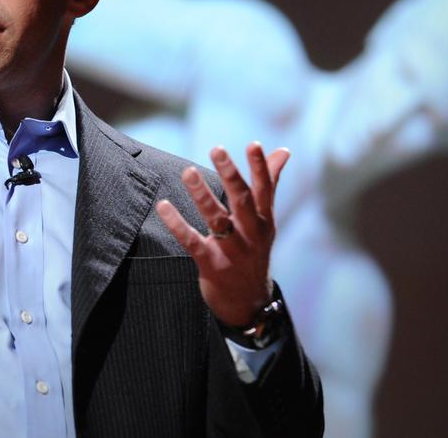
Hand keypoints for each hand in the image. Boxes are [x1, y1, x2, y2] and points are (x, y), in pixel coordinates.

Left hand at [155, 142, 288, 327]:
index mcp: (264, 221)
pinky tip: (163, 206)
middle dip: (230, 175)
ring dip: (202, 195)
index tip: (254, 144)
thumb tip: (284, 151)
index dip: (260, 167)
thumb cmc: (254, 251)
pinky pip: (192, 242)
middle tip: (217, 149)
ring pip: (217, 219)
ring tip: (187, 171)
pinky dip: (177, 224)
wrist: (249, 302)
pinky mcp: (211, 265)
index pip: (265, 190)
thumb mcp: (265, 220)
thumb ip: (270, 184)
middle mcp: (251, 235)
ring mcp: (232, 251)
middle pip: (242, 201)